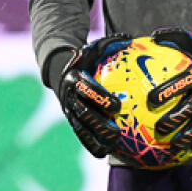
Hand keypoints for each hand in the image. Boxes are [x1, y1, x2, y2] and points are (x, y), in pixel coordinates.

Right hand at [56, 34, 130, 157]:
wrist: (60, 69)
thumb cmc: (86, 57)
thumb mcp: (95, 47)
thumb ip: (112, 43)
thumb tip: (131, 37)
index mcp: (74, 77)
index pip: (86, 88)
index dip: (100, 97)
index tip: (117, 105)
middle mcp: (68, 95)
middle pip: (83, 112)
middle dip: (98, 123)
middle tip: (116, 131)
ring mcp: (68, 109)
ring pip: (80, 127)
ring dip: (95, 138)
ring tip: (112, 146)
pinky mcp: (70, 120)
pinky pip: (80, 134)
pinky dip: (90, 144)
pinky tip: (105, 153)